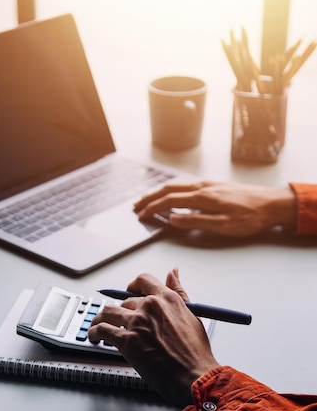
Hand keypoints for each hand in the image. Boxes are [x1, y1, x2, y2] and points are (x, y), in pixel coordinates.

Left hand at [88, 268, 218, 406]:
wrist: (194, 377)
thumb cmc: (195, 352)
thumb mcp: (192, 314)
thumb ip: (179, 292)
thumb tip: (173, 272)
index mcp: (167, 298)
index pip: (143, 280)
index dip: (132, 286)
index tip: (128, 292)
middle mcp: (150, 306)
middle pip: (125, 301)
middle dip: (121, 312)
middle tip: (119, 322)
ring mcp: (137, 322)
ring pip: (108, 312)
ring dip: (101, 318)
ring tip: (98, 325)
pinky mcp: (126, 340)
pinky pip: (101, 329)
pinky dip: (94, 332)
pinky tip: (94, 336)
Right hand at [134, 180, 296, 237]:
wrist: (272, 203)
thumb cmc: (251, 217)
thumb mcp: (223, 226)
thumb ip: (196, 222)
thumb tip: (172, 219)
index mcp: (203, 197)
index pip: (170, 201)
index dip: (153, 208)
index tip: (141, 215)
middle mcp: (203, 187)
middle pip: (169, 189)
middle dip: (150, 197)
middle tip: (136, 206)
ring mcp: (209, 184)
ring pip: (177, 185)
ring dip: (160, 192)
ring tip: (148, 199)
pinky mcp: (215, 185)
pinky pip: (187, 185)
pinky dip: (172, 189)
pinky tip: (172, 194)